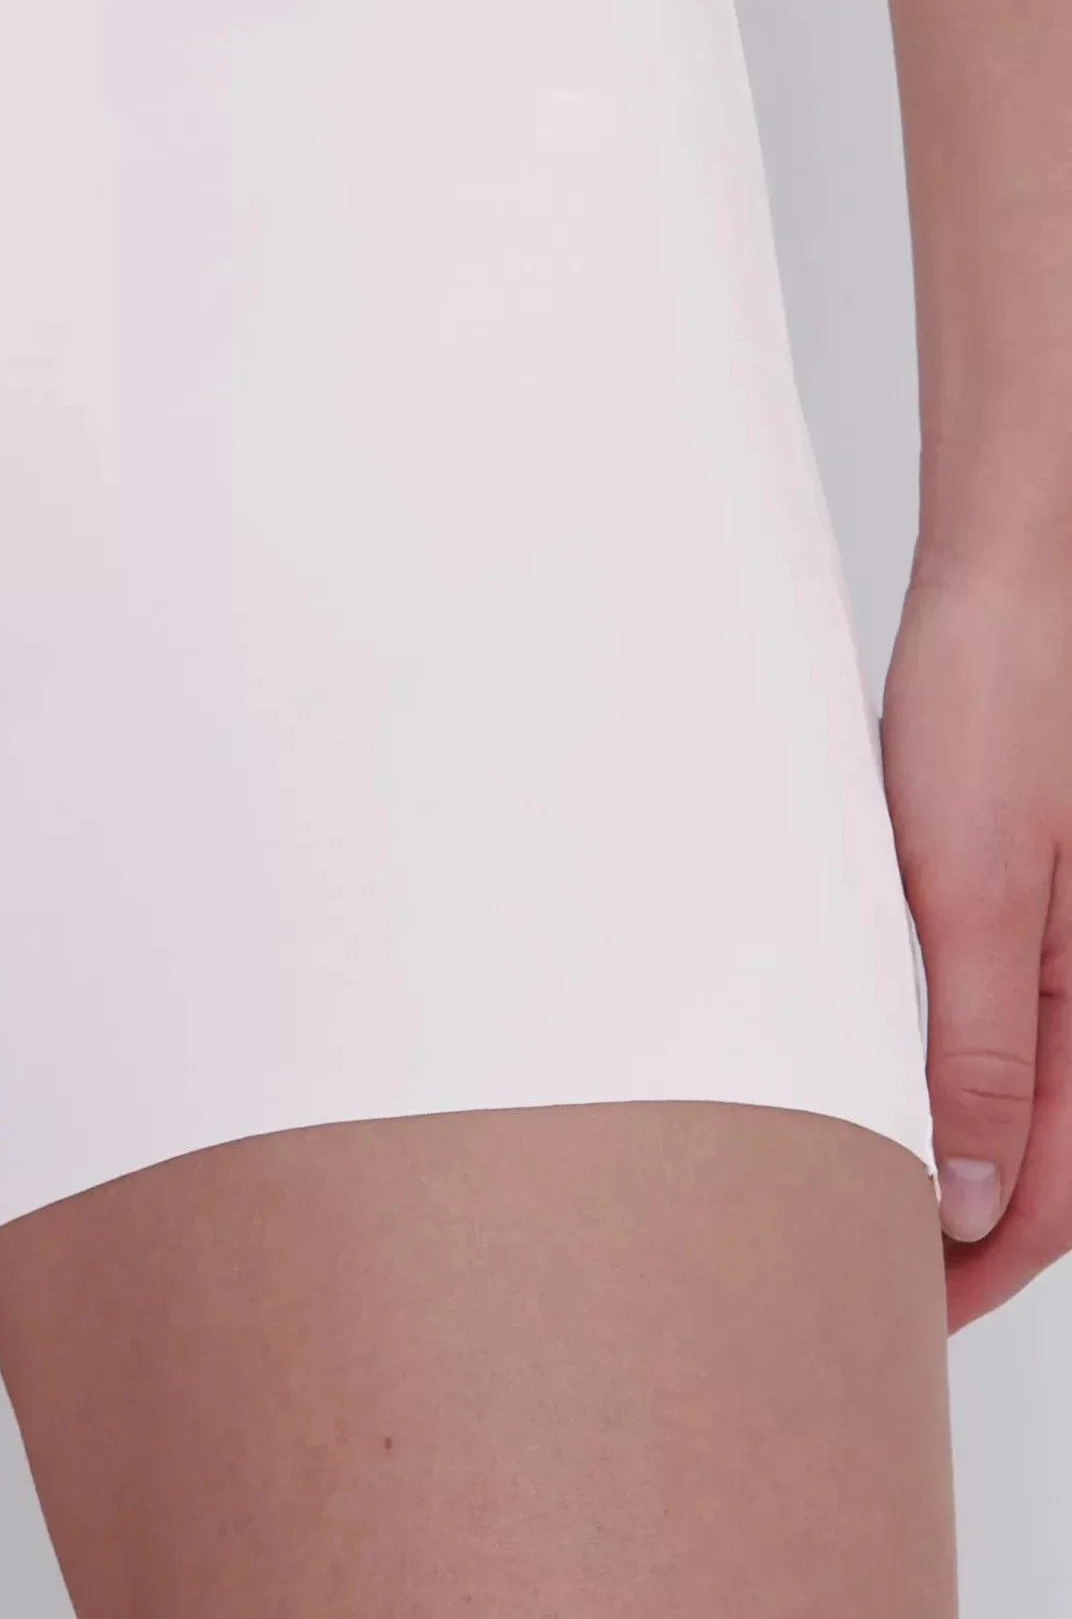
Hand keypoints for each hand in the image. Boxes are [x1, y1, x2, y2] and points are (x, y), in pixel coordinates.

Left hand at [880, 558, 1071, 1332]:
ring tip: (858, 1206)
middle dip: (963, 1238)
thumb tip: (964, 1199)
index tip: (897, 1321)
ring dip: (950, 1163)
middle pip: (1043, 1161)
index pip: (1054, 1192)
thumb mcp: (975, 889)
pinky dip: (945, 1078)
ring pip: (1018, 1098)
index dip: (977, 1271)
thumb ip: (979, 1045)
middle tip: (864, 1286)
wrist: (1012, 590)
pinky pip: (994, 1023)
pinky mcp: (1013, 902)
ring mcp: (1056, 948)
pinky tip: (880, 1084)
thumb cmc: (1002, 709)